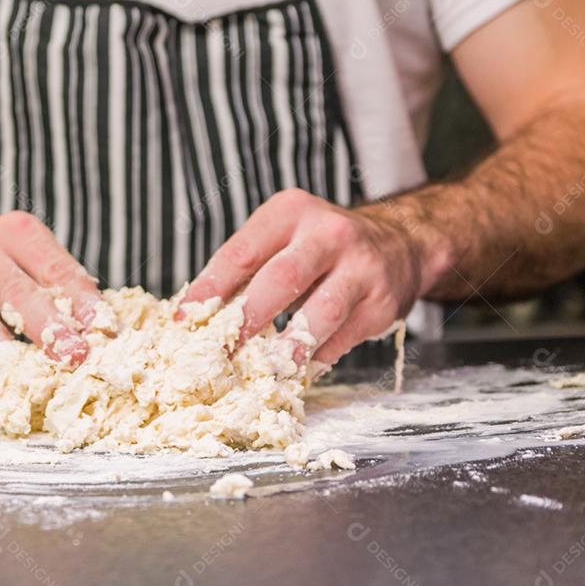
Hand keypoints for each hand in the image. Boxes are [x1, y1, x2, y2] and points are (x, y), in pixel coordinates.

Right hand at [0, 211, 101, 384]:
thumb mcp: (22, 251)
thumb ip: (58, 282)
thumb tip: (104, 329)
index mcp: (13, 234)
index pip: (55, 268)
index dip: (82, 301)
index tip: (106, 328)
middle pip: (18, 296)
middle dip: (51, 330)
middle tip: (77, 356)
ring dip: (16, 362)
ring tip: (41, 381)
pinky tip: (12, 391)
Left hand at [181, 189, 446, 364]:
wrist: (399, 244)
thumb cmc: (321, 247)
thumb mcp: (283, 238)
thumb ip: (245, 270)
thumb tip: (194, 316)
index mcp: (291, 212)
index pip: (242, 253)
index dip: (210, 289)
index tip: (185, 320)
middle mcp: (329, 233)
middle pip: (282, 278)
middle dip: (248, 318)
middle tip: (222, 350)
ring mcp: (362, 267)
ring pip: (322, 311)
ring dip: (289, 346)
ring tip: (265, 369)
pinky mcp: (382, 302)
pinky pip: (343, 338)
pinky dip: (316, 359)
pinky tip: (295, 373)